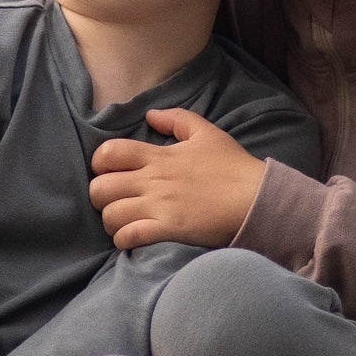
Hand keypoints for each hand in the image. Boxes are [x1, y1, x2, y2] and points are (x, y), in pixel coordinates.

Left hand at [90, 108, 267, 249]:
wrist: (256, 197)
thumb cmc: (233, 166)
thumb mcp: (207, 132)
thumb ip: (177, 118)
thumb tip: (150, 115)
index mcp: (159, 156)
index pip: (109, 153)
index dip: (100, 163)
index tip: (109, 171)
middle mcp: (154, 181)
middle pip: (101, 188)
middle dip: (100, 196)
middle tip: (113, 201)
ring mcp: (160, 206)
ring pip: (111, 215)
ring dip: (111, 221)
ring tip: (122, 222)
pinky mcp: (169, 230)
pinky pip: (129, 236)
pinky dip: (123, 239)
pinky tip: (131, 238)